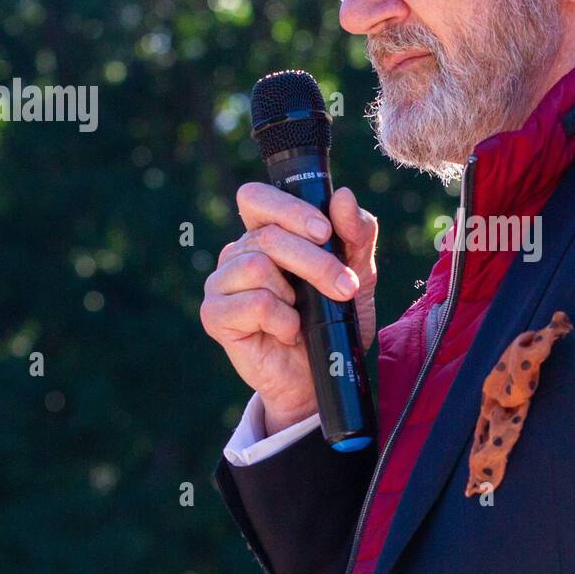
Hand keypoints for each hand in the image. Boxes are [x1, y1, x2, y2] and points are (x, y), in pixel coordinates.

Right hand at [201, 182, 377, 435]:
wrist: (323, 377)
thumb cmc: (334, 320)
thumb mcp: (359, 273)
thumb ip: (357, 233)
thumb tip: (343, 196)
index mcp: (264, 234)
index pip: (256, 198)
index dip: (288, 209)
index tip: (325, 232)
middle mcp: (237, 253)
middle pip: (267, 236)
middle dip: (315, 261)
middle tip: (344, 287)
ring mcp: (222, 284)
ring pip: (257, 265)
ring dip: (297, 293)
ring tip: (305, 315)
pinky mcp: (215, 316)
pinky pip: (253, 303)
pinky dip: (282, 320)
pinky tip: (288, 332)